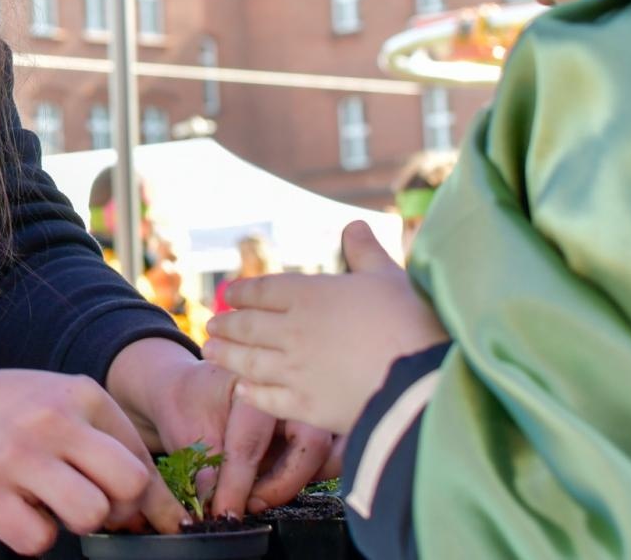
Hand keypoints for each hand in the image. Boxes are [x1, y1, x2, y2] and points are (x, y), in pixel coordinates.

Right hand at [0, 367, 185, 554]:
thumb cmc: (7, 413)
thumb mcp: (58, 403)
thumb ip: (107, 442)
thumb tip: (160, 512)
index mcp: (80, 393)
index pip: (142, 459)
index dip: (147, 499)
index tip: (140, 516)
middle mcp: (52, 419)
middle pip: (129, 484)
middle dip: (118, 508)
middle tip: (91, 505)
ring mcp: (16, 455)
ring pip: (90, 514)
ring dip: (76, 522)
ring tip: (50, 505)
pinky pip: (39, 540)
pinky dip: (33, 536)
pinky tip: (17, 511)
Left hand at [105, 338, 332, 517]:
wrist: (189, 387)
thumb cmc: (186, 403)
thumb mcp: (184, 431)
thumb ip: (205, 468)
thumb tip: (222, 510)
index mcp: (249, 380)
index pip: (251, 442)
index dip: (237, 486)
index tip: (226, 513)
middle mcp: (288, 390)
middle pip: (312, 442)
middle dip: (284, 483)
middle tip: (253, 503)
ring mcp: (306, 408)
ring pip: (331, 452)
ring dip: (303, 479)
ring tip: (265, 492)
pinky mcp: (314, 428)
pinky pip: (331, 457)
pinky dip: (311, 475)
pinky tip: (278, 483)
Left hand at [202, 222, 448, 434]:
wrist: (421, 381)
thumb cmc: (410, 320)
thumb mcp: (387, 277)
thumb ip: (365, 252)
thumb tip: (355, 225)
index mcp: (309, 295)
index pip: (264, 291)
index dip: (243, 293)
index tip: (231, 296)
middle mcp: (293, 330)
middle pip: (248, 326)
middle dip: (227, 325)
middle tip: (211, 326)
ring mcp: (295, 370)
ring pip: (248, 361)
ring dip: (226, 355)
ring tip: (210, 352)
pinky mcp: (305, 406)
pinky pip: (267, 398)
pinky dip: (250, 392)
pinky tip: (241, 389)